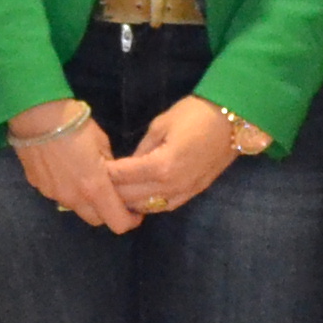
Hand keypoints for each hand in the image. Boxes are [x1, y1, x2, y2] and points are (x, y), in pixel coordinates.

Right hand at [9, 99, 137, 231]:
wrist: (36, 115)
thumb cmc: (75, 125)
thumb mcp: (102, 142)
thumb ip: (110, 166)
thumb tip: (112, 176)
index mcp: (95, 188)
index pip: (118, 222)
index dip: (130, 220)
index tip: (135, 211)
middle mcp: (74, 198)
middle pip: (97, 220)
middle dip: (108, 213)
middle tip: (114, 196)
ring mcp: (54, 195)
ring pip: (77, 208)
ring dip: (87, 201)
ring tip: (87, 180)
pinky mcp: (39, 187)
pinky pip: (58, 195)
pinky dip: (67, 189)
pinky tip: (66, 170)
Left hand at [109, 96, 242, 217]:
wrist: (233, 120)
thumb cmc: (195, 115)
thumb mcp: (161, 125)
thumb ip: (142, 149)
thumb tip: (128, 166)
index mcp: (160, 166)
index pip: (122, 176)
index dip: (104, 174)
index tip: (89, 169)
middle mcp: (170, 186)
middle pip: (131, 197)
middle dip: (111, 191)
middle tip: (96, 184)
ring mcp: (184, 192)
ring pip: (147, 207)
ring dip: (129, 202)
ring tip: (113, 193)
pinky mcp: (193, 193)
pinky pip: (165, 206)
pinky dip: (149, 204)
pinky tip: (138, 198)